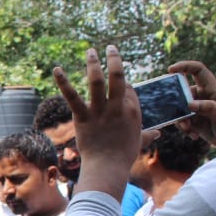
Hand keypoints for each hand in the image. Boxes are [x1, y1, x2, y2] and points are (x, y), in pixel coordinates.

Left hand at [52, 46, 142, 173]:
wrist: (107, 168)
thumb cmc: (124, 156)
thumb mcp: (140, 141)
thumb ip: (148, 134)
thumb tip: (159, 133)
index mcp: (133, 110)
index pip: (127, 87)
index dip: (121, 83)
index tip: (117, 82)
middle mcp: (118, 107)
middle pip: (118, 76)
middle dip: (114, 59)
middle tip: (109, 47)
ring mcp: (100, 111)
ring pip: (97, 81)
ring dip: (93, 63)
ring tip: (91, 51)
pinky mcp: (83, 117)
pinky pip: (72, 96)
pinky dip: (63, 82)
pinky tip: (57, 69)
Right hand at [168, 60, 215, 150]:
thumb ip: (208, 108)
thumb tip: (189, 104)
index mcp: (211, 89)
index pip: (198, 70)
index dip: (185, 66)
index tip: (171, 70)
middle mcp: (202, 96)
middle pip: (181, 92)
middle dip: (176, 104)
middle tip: (178, 115)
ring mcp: (196, 107)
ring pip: (178, 109)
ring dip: (180, 120)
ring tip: (188, 129)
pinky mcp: (192, 119)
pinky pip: (180, 120)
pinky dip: (184, 128)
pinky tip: (193, 135)